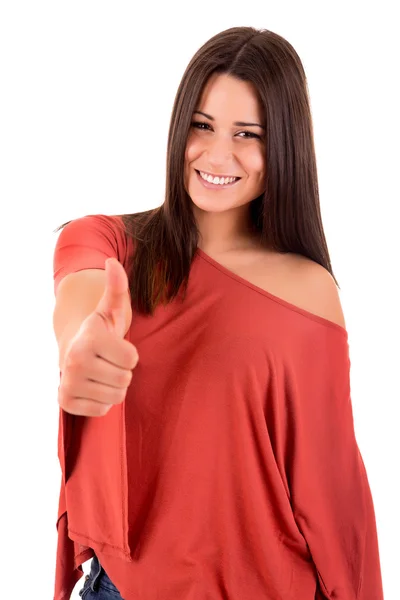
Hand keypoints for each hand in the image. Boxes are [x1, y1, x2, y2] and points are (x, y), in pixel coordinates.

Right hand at [58, 258, 137, 416]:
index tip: (116, 346)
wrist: (75, 350)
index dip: (129, 353)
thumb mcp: (111, 308)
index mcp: (90, 339)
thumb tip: (113, 262)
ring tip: (102, 372)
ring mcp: (68, 383)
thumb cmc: (101, 330)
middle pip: (125, 380)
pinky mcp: (66, 402)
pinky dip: (102, 400)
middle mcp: (74, 362)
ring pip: (116, 397)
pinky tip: (93, 385)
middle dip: (122, 371)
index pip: (132, 359)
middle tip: (108, 360)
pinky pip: (103, 410)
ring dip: (114, 386)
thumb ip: (117, 286)